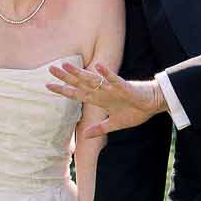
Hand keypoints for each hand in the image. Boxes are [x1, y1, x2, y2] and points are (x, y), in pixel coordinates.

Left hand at [47, 61, 164, 136]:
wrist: (153, 105)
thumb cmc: (135, 111)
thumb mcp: (114, 124)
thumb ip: (99, 128)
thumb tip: (85, 135)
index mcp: (99, 99)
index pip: (77, 94)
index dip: (63, 91)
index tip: (48, 86)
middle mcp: (102, 91)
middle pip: (80, 83)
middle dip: (65, 77)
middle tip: (50, 68)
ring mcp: (112, 88)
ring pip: (93, 80)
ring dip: (80, 73)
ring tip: (67, 66)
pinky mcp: (124, 87)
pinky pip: (114, 79)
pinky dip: (106, 73)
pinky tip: (98, 66)